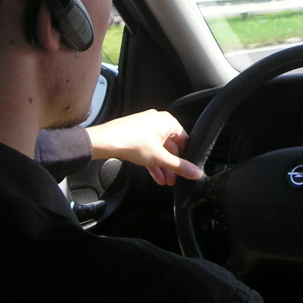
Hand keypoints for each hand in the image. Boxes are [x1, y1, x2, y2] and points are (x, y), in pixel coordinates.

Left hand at [86, 109, 200, 185]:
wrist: (106, 141)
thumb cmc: (132, 142)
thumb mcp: (161, 158)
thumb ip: (180, 167)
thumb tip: (196, 173)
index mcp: (168, 121)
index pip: (184, 140)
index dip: (186, 157)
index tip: (186, 169)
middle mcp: (157, 121)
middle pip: (171, 146)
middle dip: (172, 165)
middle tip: (175, 179)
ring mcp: (146, 127)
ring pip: (159, 150)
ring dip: (163, 166)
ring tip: (166, 181)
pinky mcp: (136, 134)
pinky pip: (149, 149)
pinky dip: (153, 162)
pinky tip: (156, 176)